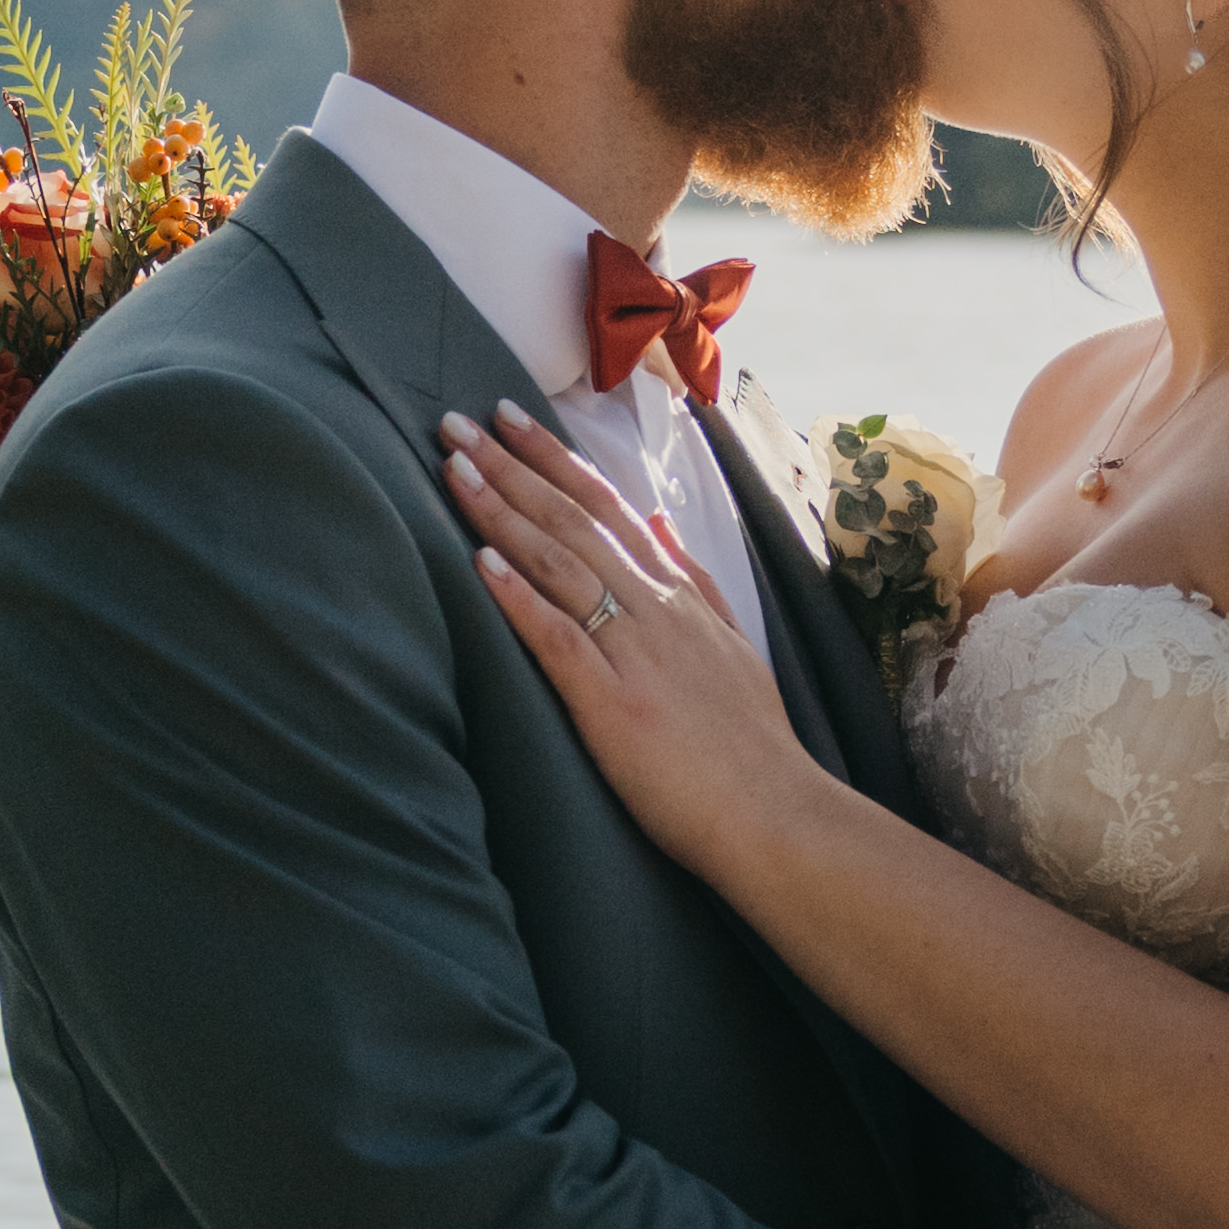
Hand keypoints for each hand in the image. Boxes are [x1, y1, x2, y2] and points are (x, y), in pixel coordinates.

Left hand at [444, 407, 826, 872]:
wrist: (775, 811)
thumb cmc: (750, 742)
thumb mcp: (732, 644)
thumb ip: (695, 580)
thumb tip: (662, 521)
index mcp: (679, 592)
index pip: (607, 506)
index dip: (554, 458)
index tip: (508, 417)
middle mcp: (656, 607)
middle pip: (572, 519)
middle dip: (510, 466)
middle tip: (453, 422)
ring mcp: (635, 651)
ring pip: (560, 562)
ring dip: (502, 510)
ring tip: (454, 468)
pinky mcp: (613, 703)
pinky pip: (560, 637)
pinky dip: (519, 595)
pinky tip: (479, 560)